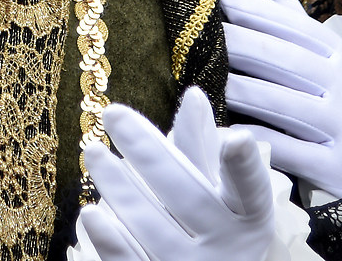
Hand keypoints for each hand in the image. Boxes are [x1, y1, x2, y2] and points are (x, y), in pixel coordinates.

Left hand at [70, 86, 315, 260]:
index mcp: (248, 218)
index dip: (244, 167)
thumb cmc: (211, 230)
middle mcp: (228, 247)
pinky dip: (111, 240)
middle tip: (112, 113)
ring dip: (119, 187)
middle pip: (186, 195)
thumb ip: (202, 148)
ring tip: (93, 151)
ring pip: (152, 226)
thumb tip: (193, 95)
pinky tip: (90, 212)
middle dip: (148, 152)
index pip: (250, 189)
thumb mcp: (217, 194)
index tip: (237, 137)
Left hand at [221, 0, 341, 203]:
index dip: (259, 12)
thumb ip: (302, 27)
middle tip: (205, 35)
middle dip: (241, 44)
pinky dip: (256, 139)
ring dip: (240, 88)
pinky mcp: (337, 167)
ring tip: (206, 77)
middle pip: (285, 60)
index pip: (297, 29)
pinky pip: (288, 150)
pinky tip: (227, 131)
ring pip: (282, 103)